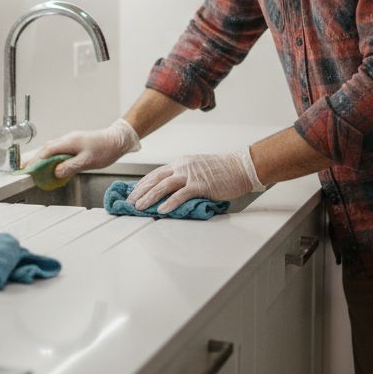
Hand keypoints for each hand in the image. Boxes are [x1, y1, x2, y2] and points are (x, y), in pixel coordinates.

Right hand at [27, 118, 140, 178]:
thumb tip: (56, 172)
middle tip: (26, 169)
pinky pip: (58, 150)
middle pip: (46, 148)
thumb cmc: (105, 149)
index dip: (36, 160)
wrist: (117, 140)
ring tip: (34, 168)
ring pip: (51, 148)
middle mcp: (67, 139)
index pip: (47, 151)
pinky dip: (51, 157)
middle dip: (35, 159)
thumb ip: (70, 167)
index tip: (28, 169)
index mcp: (68, 142)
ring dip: (42, 158)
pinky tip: (51, 164)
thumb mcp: (87, 161)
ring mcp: (71, 140)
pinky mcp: (75, 144)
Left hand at [127, 148, 264, 214]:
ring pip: (164, 186)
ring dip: (150, 197)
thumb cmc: (224, 171)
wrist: (241, 167)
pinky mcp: (201, 185)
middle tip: (130, 202)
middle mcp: (183, 167)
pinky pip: (181, 195)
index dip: (143, 184)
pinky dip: (170, 203)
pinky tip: (161, 210)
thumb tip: (173, 190)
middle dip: (140, 191)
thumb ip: (185, 176)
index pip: (156, 173)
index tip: (133, 193)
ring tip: (140, 207)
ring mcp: (192, 175)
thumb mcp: (199, 168)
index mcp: (182, 163)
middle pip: (156, 179)